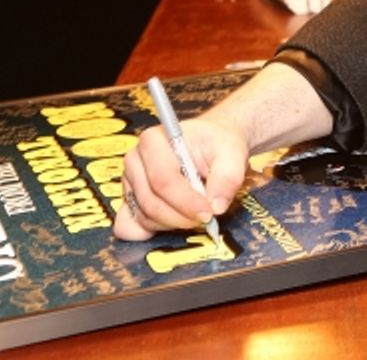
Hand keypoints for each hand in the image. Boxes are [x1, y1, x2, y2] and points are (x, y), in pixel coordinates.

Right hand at [113, 63, 333, 240]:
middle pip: (151, 202)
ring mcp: (130, 178)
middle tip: (208, 219)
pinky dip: (148, 228)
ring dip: (169, 224)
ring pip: (142, 214)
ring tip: (197, 216)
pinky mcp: (133, 194)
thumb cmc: (225, 140)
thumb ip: (228, 175)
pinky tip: (165, 227)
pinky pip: (132, 220)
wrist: (220, 138)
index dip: (187, 202)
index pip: (164, 181)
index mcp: (157, 140)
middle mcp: (135, 158)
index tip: (210, 213)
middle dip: (181, 216)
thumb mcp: (236, 151)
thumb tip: (216, 205)